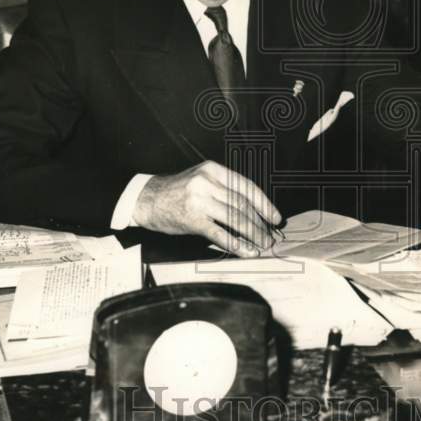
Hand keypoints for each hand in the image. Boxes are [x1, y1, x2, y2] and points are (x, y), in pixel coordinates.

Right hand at [133, 161, 281, 256]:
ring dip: (252, 234)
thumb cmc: (176, 192)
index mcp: (212, 170)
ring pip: (235, 218)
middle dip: (260, 223)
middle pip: (242, 204)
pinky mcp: (192, 219)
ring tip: (262, 245)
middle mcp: (207, 182)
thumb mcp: (201, 180)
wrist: (146, 199)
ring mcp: (199, 200)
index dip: (264, 204)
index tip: (275, 217)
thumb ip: (223, 190)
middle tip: (270, 237)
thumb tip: (252, 210)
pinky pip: (219, 233)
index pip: (246, 186)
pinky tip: (245, 251)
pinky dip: (235, 244)